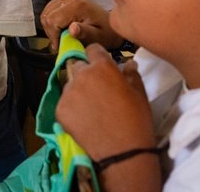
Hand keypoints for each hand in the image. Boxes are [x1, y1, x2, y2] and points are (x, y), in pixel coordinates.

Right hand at [41, 0, 122, 50]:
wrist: (109, 24)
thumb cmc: (104, 33)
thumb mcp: (96, 37)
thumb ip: (84, 33)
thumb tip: (72, 29)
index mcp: (77, 4)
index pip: (53, 21)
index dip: (54, 36)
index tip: (60, 46)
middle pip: (47, 17)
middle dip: (51, 32)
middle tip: (61, 43)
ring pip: (46, 14)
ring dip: (51, 28)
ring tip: (62, 36)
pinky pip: (49, 10)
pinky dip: (52, 22)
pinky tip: (62, 28)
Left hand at [55, 44, 155, 161]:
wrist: (123, 151)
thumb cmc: (136, 119)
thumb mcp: (139, 93)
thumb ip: (131, 74)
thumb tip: (128, 63)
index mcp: (102, 67)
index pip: (92, 49)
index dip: (97, 56)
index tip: (101, 66)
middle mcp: (82, 75)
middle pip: (78, 66)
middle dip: (86, 74)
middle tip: (97, 91)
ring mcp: (68, 92)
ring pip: (70, 85)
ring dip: (78, 91)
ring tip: (90, 109)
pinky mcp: (60, 110)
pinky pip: (64, 103)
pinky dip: (71, 109)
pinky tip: (83, 120)